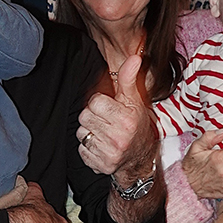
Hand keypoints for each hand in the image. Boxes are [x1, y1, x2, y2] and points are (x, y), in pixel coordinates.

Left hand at [77, 55, 155, 177]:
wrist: (141, 158)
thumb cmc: (136, 125)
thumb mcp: (134, 101)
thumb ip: (129, 79)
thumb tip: (135, 57)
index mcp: (126, 119)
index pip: (95, 102)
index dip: (100, 103)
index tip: (109, 107)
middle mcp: (118, 138)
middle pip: (85, 116)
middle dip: (92, 116)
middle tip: (105, 120)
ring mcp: (109, 154)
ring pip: (81, 133)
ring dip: (89, 131)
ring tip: (103, 132)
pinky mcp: (100, 165)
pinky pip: (81, 149)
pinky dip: (88, 147)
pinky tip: (100, 145)